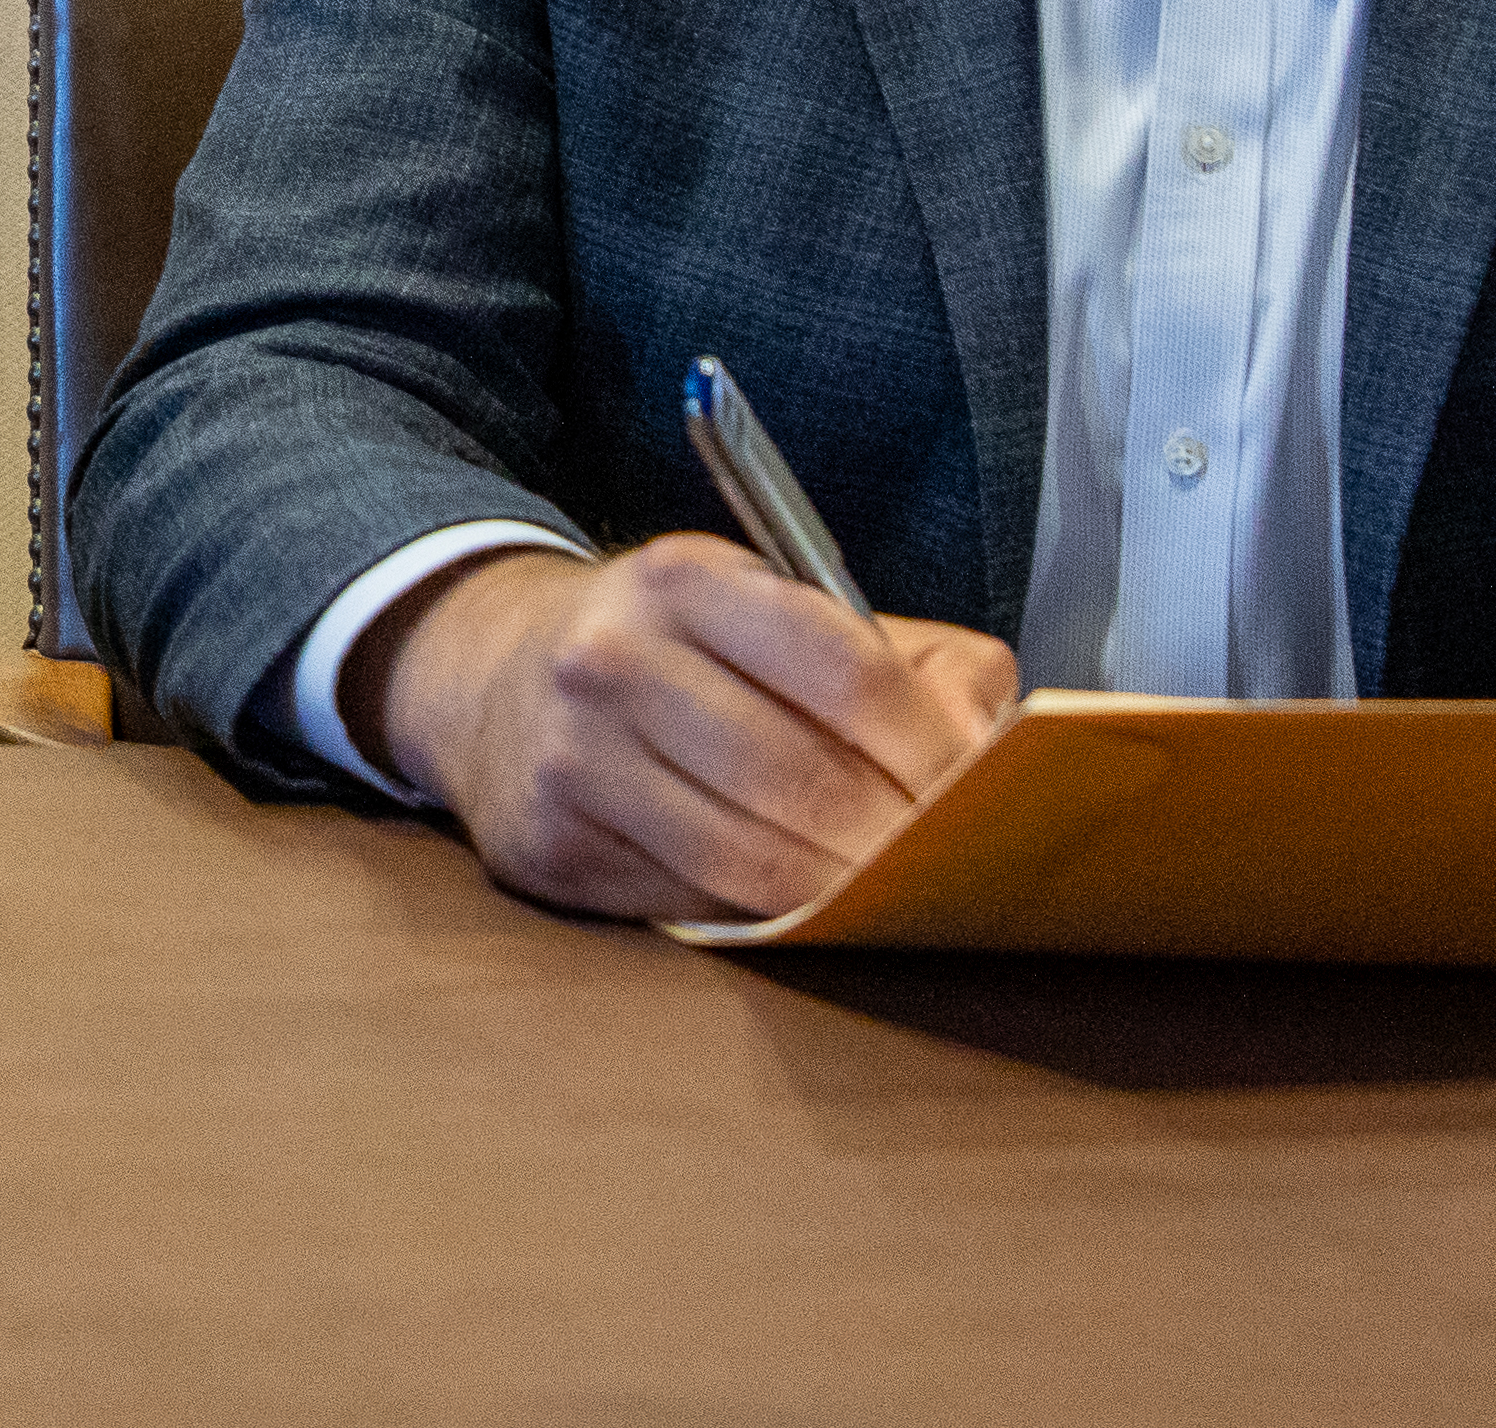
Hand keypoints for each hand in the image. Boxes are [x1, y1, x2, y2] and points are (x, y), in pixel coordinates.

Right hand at [363, 538, 1018, 927]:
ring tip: (895, 903)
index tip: (984, 795)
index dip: (931, 747)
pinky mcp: (550, 846)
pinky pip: (689, 905)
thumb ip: (913, 661)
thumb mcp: (784, 609)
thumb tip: (991, 749)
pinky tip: (800, 909)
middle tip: (955, 871)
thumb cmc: (684, 651)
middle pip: (800, 777)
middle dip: (895, 839)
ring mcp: (572, 756)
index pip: (844, 668)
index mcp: (685, 577)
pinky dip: (760, 919)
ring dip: (839, 896)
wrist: (503, 680)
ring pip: (746, 859)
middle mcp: (614, 658)